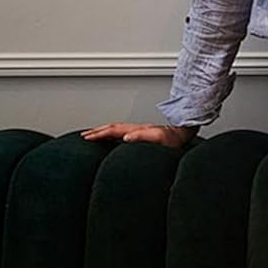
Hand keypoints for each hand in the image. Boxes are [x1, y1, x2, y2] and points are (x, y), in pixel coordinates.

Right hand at [80, 122, 196, 149]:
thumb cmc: (173, 140)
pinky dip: (112, 134)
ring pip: (116, 128)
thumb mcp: (158, 139)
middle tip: (83, 135)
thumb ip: (142, 137)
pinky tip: (111, 139)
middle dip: (97, 131)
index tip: (86, 138)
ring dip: (103, 131)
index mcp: (137, 130)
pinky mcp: (143, 134)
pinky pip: (122, 132)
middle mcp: (136, 129)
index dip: (99, 134)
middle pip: (112, 127)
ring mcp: (139, 131)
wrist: (184, 134)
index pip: (113, 131)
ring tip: (92, 135)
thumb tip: (126, 137)